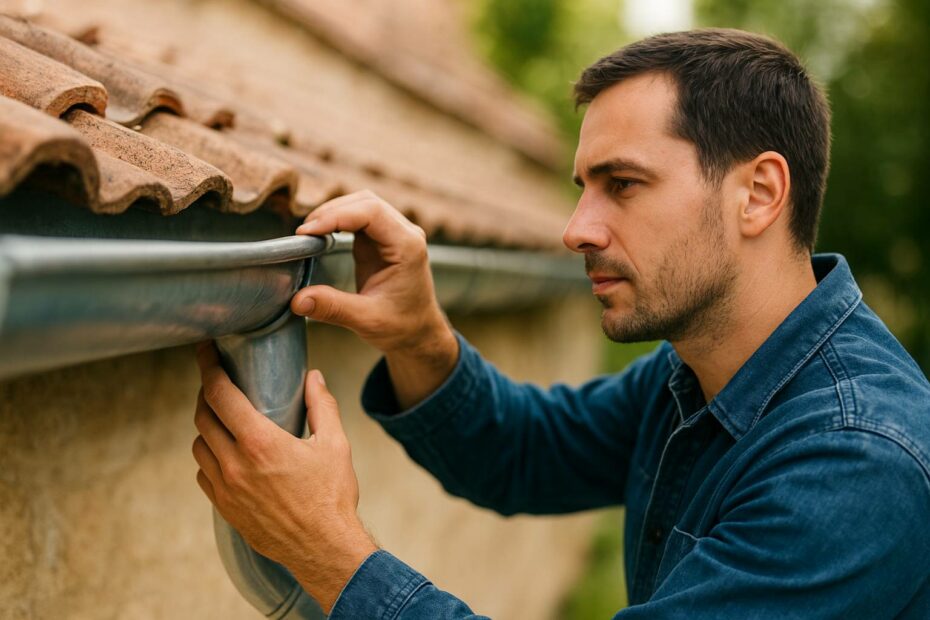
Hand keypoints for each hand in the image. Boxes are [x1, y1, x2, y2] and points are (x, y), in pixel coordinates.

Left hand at [192, 342, 376, 613]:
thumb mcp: (335, 444)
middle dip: (208, 394)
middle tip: (220, 384)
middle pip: (203, 416)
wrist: (324, 548)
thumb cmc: (332, 496)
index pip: (220, 394)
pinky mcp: (225, 509)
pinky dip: (210, 458)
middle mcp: (235, 464)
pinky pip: (204, 475)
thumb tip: (314, 377)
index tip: (206, 352)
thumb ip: (322, 405)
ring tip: (225, 419)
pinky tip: (228, 455)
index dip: (208, 367)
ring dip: (208, 427)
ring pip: (199, 446)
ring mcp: (226, 489)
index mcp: (260, 443)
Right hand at [293, 190, 458, 408]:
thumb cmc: (402, 326)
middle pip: (365, 202)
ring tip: (309, 232)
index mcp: (408, 247)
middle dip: (332, 211)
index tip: (308, 231)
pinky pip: (359, 219)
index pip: (371, 212)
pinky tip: (321, 234)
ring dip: (334, 213)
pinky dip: (338, 221)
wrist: (418, 333)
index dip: (337, 215)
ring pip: (361, 205)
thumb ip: (333, 308)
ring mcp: (395, 234)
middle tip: (304, 232)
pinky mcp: (382, 240)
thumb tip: (297, 300)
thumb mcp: (367, 320)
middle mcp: (405, 234)